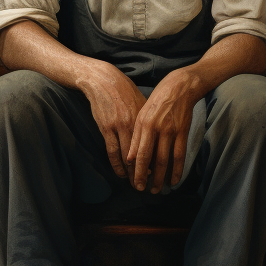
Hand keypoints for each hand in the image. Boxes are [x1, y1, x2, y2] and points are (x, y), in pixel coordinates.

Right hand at [80, 62, 147, 177]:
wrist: (104, 80)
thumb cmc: (125, 91)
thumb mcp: (142, 103)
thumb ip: (148, 120)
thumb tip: (157, 137)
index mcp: (145, 118)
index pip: (154, 145)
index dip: (158, 161)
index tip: (161, 173)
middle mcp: (135, 124)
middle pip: (143, 154)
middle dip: (146, 172)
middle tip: (149, 185)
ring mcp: (119, 126)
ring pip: (128, 156)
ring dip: (132, 173)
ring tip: (136, 184)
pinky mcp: (106, 128)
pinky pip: (112, 151)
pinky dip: (117, 165)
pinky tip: (121, 173)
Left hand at [127, 68, 200, 192]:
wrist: (180, 86)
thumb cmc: (157, 99)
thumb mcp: (142, 114)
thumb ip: (136, 136)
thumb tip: (129, 158)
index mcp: (145, 124)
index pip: (139, 154)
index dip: (137, 171)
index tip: (135, 183)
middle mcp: (158, 129)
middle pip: (152, 160)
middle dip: (148, 178)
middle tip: (144, 190)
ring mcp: (172, 131)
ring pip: (166, 160)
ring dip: (162, 178)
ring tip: (158, 189)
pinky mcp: (183, 132)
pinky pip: (180, 155)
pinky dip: (177, 169)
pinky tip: (174, 180)